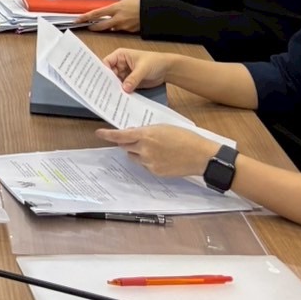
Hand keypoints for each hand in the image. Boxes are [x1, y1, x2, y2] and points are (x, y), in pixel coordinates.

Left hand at [77, 0, 140, 32]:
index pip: (97, 14)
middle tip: (88, 27)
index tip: (78, 19)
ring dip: (108, 25)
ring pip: (111, 28)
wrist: (156, 11)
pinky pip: (121, 29)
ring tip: (109, 21)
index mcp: (116, 8)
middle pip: (101, 26)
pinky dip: (119, 26)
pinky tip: (123, 21)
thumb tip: (114, 6)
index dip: (86, 17)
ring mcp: (124, 26)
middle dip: (93, 27)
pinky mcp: (130, 31)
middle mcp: (118, 19)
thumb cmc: (142, 2)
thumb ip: (119, 3)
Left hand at [97, 125, 221, 178]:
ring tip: (155, 147)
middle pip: (125, 146)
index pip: (121, 136)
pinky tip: (162, 156)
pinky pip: (144, 165)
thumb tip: (132, 133)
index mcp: (146, 135)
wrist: (201, 156)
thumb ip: (146, 131)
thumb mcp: (163, 127)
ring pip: (134, 156)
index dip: (108, 135)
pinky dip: (147, 160)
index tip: (99, 133)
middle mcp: (144, 150)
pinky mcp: (155, 172)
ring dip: (137, 151)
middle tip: (137, 138)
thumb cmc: (185, 137)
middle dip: (127, 142)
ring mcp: (149, 163)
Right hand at [102, 47, 175, 91]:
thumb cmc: (155, 62)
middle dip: (108, 82)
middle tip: (104, 92)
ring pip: (115, 82)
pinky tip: (119, 98)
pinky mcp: (129, 82)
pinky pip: (122, 88)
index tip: (100, 81)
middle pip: (109, 74)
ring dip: (114, 88)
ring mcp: (124, 74)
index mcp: (120, 56)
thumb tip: (124, 88)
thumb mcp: (143, 69)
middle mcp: (120, 64)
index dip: (102, 71)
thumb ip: (133, 78)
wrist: (167, 69)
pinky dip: (121, 92)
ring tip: (111, 97)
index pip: (106, 63)